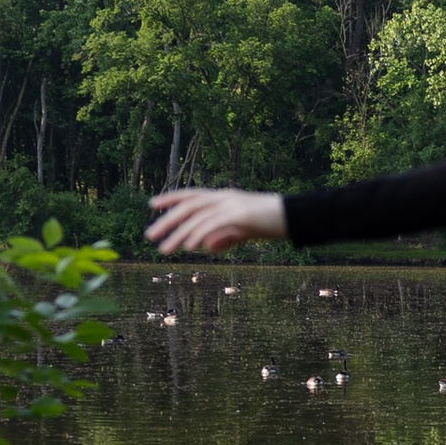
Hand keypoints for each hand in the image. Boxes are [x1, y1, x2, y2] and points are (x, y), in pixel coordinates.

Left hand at [148, 186, 287, 255]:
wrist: (296, 217)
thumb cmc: (271, 223)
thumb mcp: (245, 231)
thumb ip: (226, 236)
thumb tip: (207, 247)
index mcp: (225, 197)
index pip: (193, 195)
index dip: (171, 198)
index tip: (152, 205)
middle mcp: (225, 197)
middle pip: (188, 206)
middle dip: (167, 220)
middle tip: (149, 236)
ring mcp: (232, 204)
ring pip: (197, 217)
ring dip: (177, 234)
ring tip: (164, 249)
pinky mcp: (241, 214)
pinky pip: (213, 224)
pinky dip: (198, 234)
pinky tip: (188, 247)